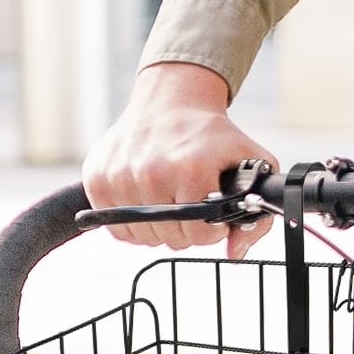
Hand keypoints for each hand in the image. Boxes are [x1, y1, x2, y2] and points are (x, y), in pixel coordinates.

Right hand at [82, 62, 278, 259]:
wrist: (170, 101)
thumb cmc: (210, 136)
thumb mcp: (251, 163)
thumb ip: (256, 214)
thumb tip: (235, 252)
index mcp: (190, 168)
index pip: (200, 234)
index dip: (211, 230)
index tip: (213, 211)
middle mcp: (151, 171)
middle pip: (172, 237)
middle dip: (188, 228)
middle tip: (191, 202)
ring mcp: (120, 175)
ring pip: (144, 236)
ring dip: (160, 227)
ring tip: (169, 200)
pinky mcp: (97, 177)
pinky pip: (116, 228)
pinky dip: (133, 223)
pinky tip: (147, 201)